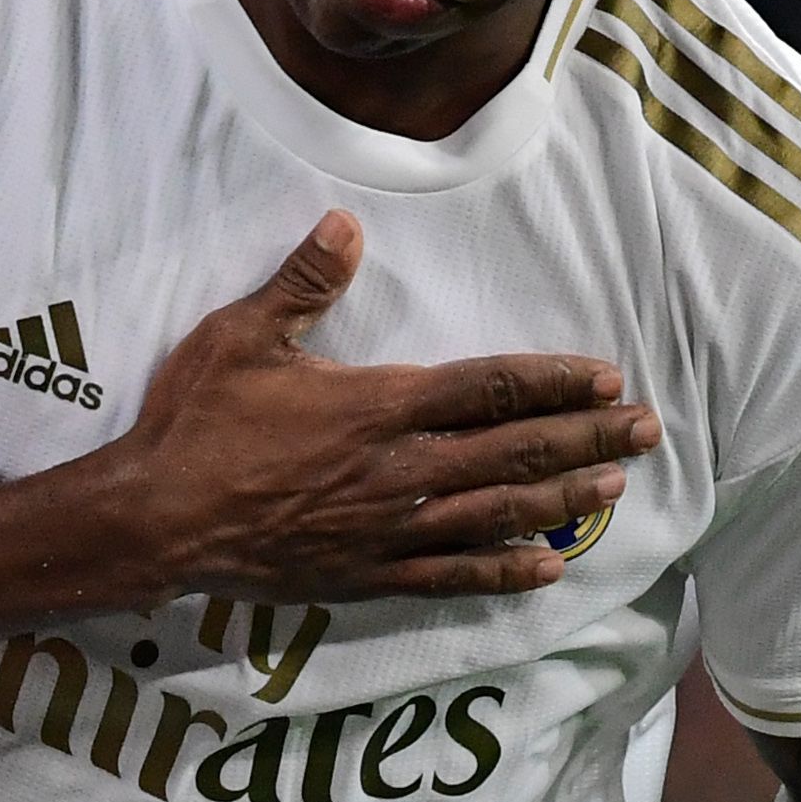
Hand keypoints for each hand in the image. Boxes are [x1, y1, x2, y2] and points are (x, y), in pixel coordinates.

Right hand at [105, 212, 661, 602]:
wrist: (155, 518)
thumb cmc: (196, 422)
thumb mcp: (240, 337)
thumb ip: (301, 284)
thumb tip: (345, 226)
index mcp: (379, 404)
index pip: (490, 388)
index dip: (555, 380)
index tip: (606, 376)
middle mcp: (401, 467)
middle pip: (515, 450)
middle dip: (586, 436)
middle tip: (645, 428)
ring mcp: (389, 526)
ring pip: (499, 513)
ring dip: (563, 498)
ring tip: (614, 486)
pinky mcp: (368, 572)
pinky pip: (453, 575)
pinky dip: (506, 573)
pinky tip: (548, 569)